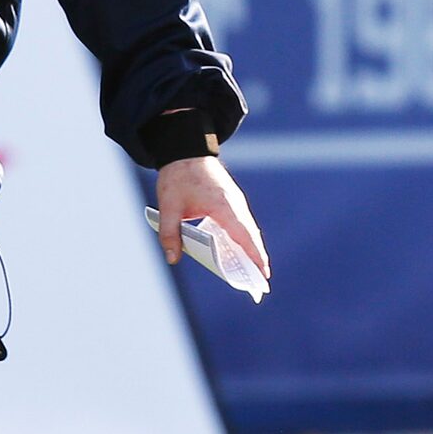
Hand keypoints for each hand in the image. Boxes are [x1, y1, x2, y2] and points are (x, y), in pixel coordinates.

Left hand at [154, 155, 268, 278]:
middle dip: (257, 259)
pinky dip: (246, 239)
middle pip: (251, 236)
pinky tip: (241, 251)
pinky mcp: (233, 199)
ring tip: (254, 272)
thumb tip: (173, 258)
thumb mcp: (168, 206)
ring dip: (252, 249)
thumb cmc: (179, 177)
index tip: (264, 273)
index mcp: (223, 205)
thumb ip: (169, 233)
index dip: (255, 255)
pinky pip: (243, 223)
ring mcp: (236, 201)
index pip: (243, 235)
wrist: (186, 150)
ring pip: (249, 229)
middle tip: (261, 284)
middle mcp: (235, 204)